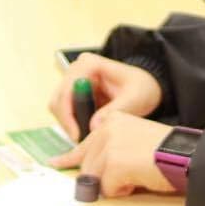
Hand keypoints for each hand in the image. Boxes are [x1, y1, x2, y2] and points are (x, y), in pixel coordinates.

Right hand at [48, 52, 162, 141]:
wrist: (146, 87)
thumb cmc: (142, 87)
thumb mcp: (135, 98)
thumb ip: (116, 110)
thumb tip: (93, 125)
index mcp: (88, 64)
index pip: (67, 91)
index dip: (68, 115)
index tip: (77, 135)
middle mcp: (76, 69)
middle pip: (58, 100)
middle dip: (67, 122)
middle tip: (82, 141)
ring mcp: (73, 80)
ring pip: (58, 107)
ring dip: (69, 124)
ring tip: (86, 137)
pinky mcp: (74, 92)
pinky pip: (64, 111)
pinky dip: (72, 123)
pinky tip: (86, 132)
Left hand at [51, 112, 175, 196]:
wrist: (187, 155)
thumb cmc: (168, 151)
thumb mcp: (136, 139)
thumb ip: (113, 148)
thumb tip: (91, 174)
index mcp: (112, 121)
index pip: (84, 142)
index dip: (69, 158)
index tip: (55, 163)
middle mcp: (106, 129)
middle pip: (87, 164)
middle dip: (99, 179)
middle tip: (117, 183)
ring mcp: (108, 146)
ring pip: (95, 178)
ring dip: (114, 185)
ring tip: (137, 177)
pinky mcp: (114, 163)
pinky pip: (107, 189)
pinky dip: (122, 191)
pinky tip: (139, 181)